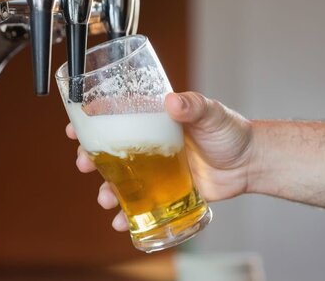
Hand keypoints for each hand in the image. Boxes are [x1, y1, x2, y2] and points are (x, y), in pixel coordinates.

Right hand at [66, 91, 254, 230]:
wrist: (251, 163)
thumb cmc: (230, 131)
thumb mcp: (211, 113)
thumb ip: (193, 106)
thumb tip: (173, 102)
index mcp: (154, 120)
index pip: (116, 117)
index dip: (92, 121)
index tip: (74, 127)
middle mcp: (149, 144)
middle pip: (110, 150)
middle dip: (91, 158)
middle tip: (84, 163)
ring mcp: (156, 169)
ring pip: (120, 180)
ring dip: (105, 190)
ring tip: (104, 199)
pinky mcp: (166, 192)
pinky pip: (140, 204)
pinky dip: (127, 214)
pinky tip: (120, 222)